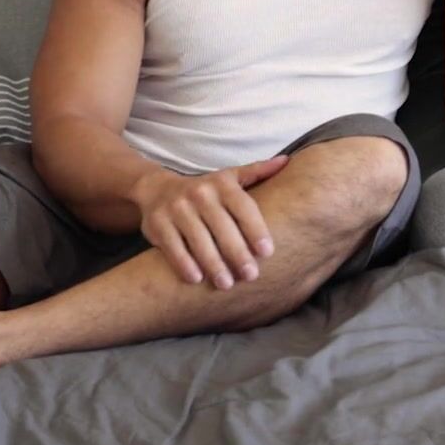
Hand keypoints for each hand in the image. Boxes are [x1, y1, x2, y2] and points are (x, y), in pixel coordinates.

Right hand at [132, 156, 287, 288]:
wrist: (157, 188)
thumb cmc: (205, 190)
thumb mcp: (229, 177)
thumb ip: (257, 172)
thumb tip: (286, 161)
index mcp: (222, 184)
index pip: (243, 207)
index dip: (256, 229)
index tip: (267, 252)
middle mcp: (199, 193)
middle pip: (222, 227)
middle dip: (238, 253)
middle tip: (251, 276)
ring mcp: (177, 208)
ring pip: (198, 239)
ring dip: (213, 263)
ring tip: (226, 284)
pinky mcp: (158, 223)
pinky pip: (173, 246)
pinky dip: (184, 263)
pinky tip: (197, 279)